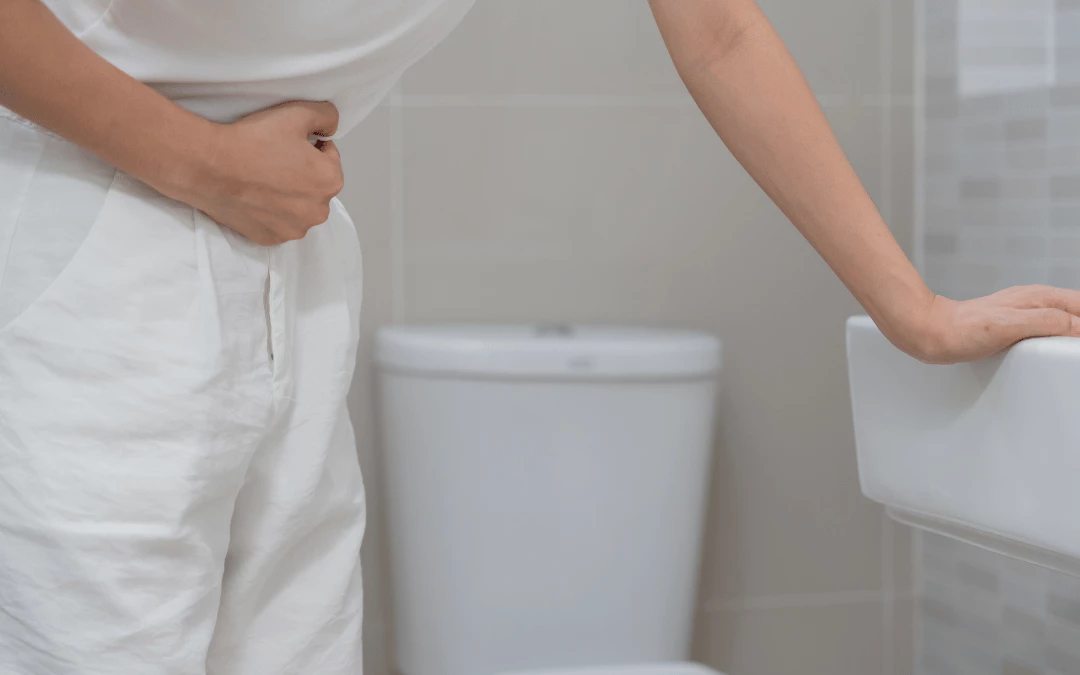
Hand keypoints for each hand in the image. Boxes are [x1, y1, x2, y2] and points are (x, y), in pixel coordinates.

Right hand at [167, 100, 344, 245]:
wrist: (210, 166)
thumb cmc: (254, 141)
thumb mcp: (296, 113)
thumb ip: (325, 116)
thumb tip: (331, 127)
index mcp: (330, 181)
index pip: (329, 158)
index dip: (310, 146)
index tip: (288, 143)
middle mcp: (319, 211)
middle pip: (316, 186)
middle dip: (302, 174)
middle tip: (274, 160)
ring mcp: (295, 229)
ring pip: (299, 207)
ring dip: (289, 195)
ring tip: (263, 178)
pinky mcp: (272, 238)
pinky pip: (279, 223)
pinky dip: (271, 212)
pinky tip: (255, 196)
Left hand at [903, 285, 1079, 364]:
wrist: (933, 332)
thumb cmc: (964, 330)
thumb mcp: (1009, 325)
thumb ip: (1046, 322)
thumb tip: (1077, 326)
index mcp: (1040, 298)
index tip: (1078, 345)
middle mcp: (1037, 301)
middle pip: (1078, 310)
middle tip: (1074, 351)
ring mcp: (1027, 311)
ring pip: (1066, 318)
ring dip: (1074, 331)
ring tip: (1072, 349)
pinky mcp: (1016, 324)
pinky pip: (1049, 327)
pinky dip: (1060, 337)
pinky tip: (1057, 349)